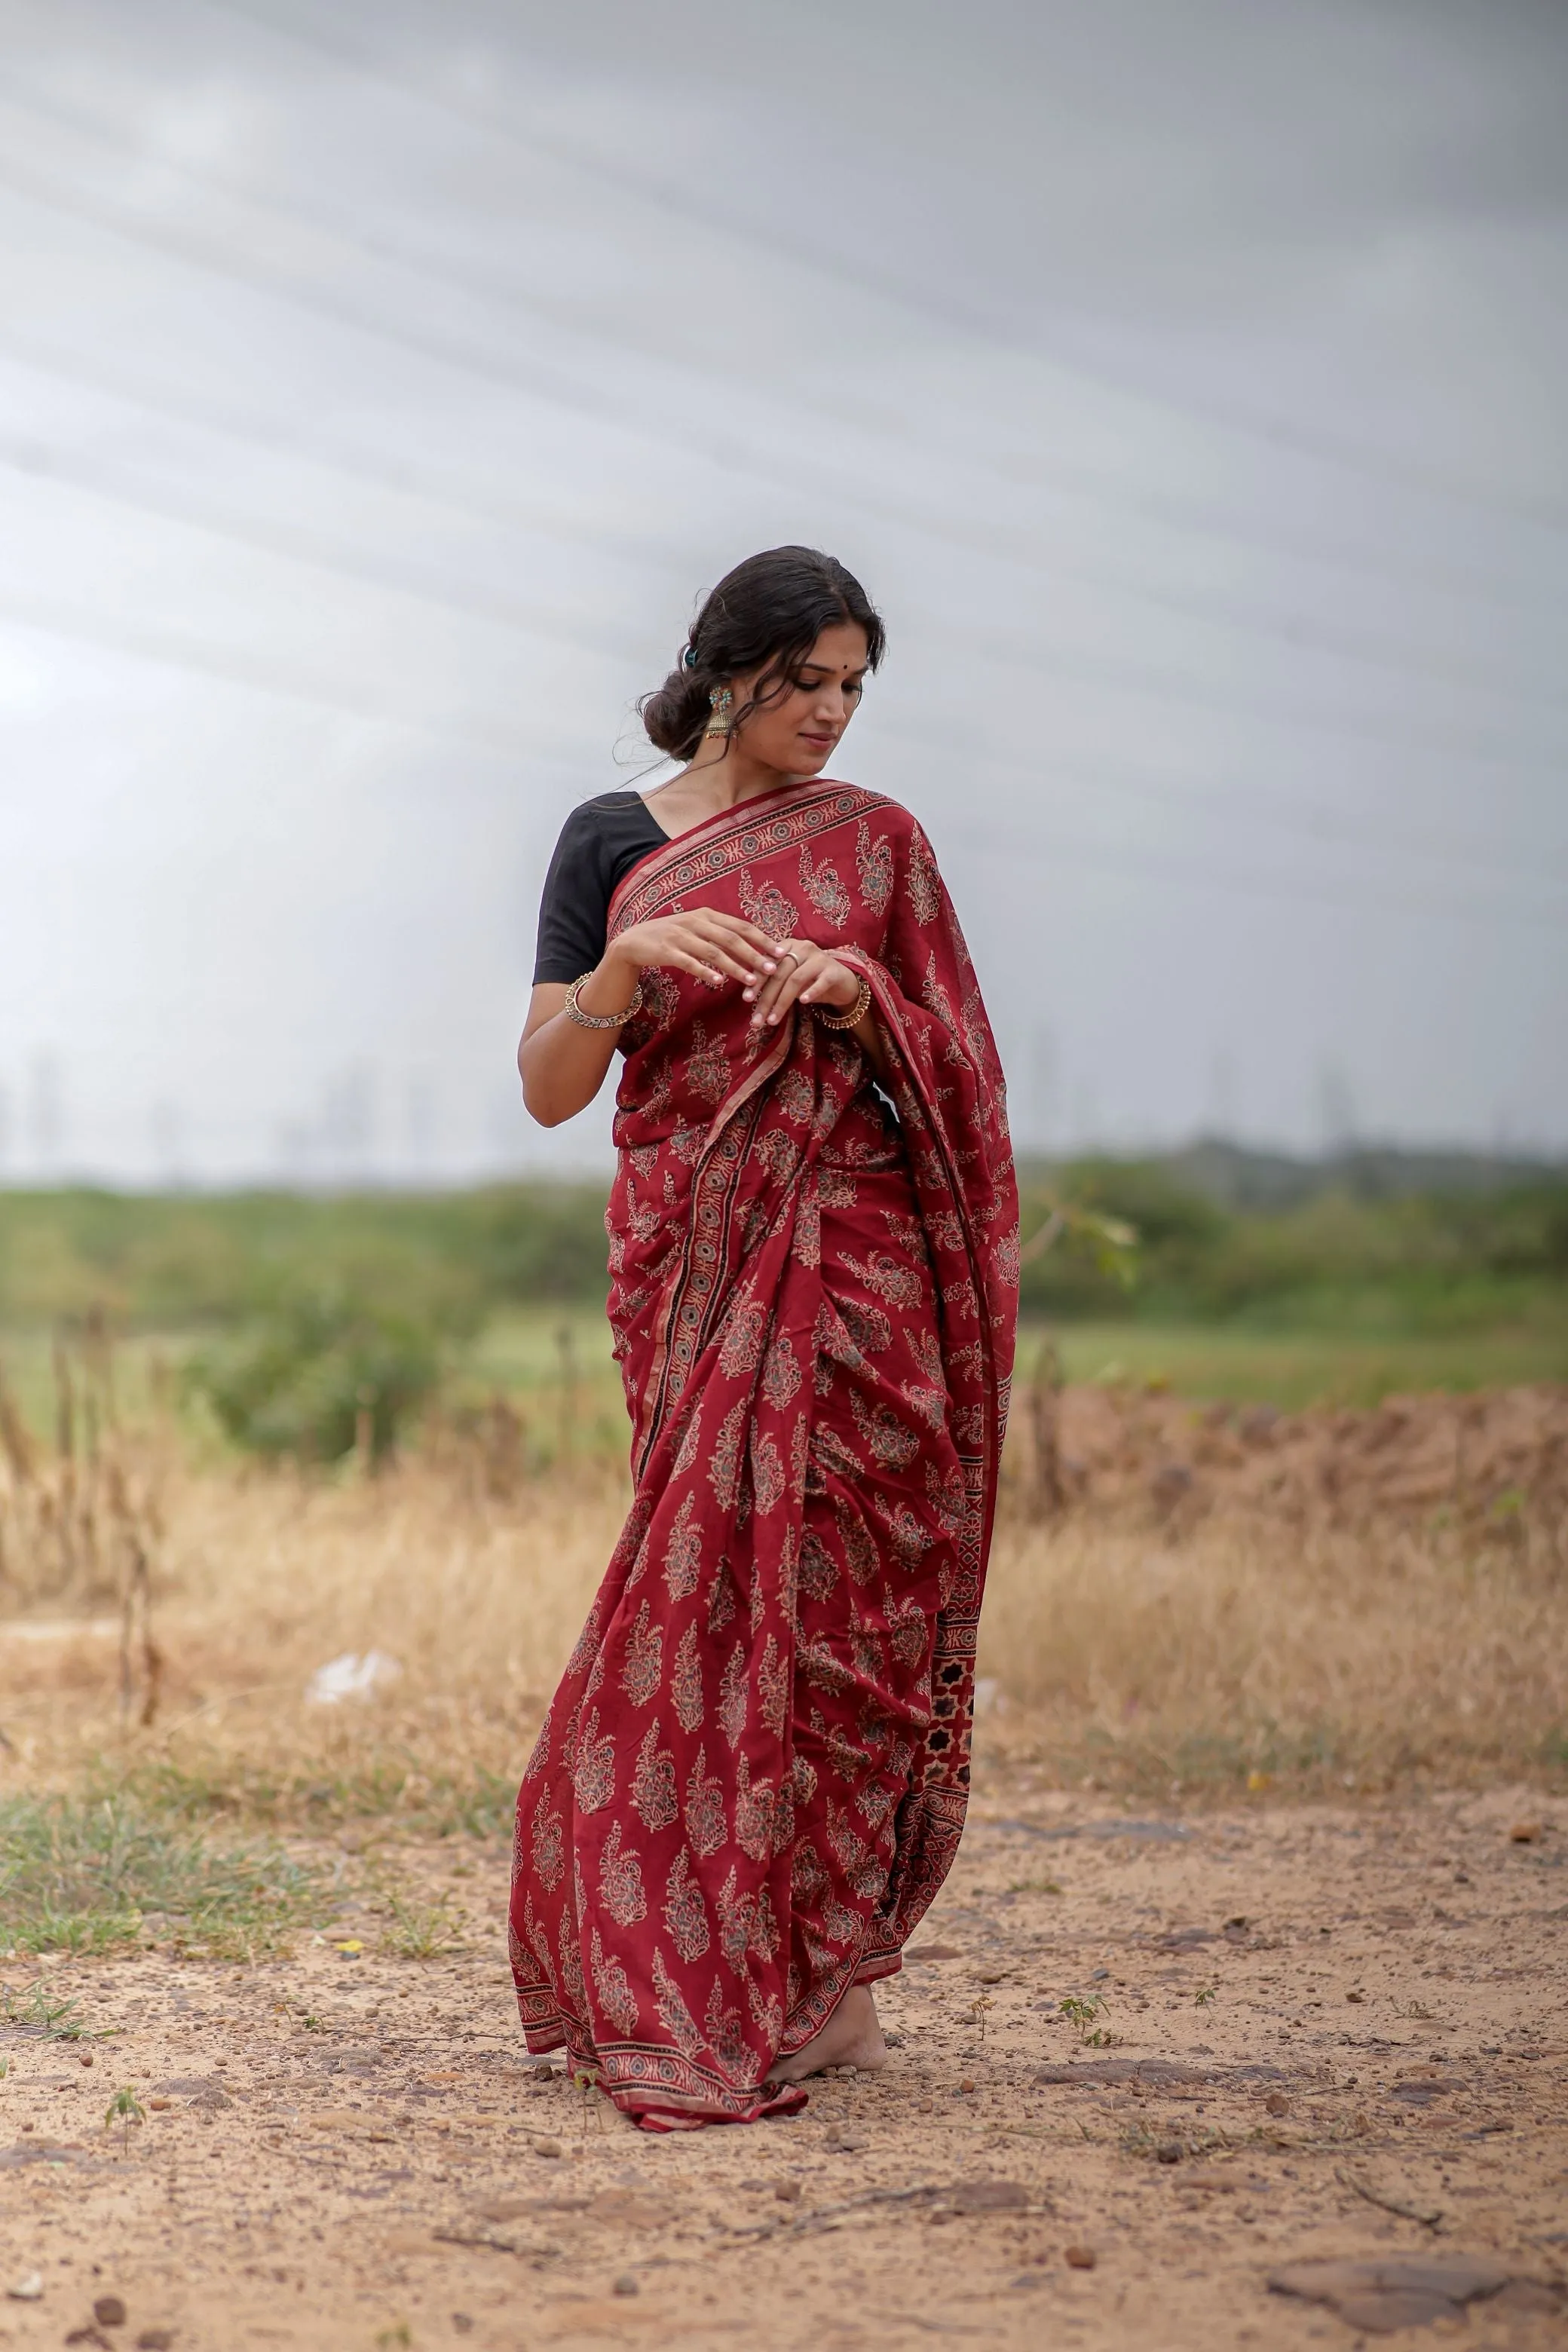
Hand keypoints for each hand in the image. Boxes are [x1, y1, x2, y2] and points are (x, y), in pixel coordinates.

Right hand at [595, 909, 780, 997]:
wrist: (633, 941)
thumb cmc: (670, 937)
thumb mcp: (696, 929)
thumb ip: (719, 934)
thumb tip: (750, 945)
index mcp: (707, 915)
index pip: (741, 926)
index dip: (762, 938)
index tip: (781, 951)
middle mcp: (695, 922)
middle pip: (731, 938)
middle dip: (754, 954)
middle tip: (773, 969)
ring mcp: (680, 935)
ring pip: (713, 951)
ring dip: (735, 967)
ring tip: (751, 981)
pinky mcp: (667, 950)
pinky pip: (690, 962)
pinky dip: (705, 971)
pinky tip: (718, 982)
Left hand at [744, 937, 861, 1038]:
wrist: (842, 982)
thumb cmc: (810, 980)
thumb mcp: (789, 977)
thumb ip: (772, 980)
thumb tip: (748, 997)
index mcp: (788, 945)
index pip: (768, 963)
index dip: (756, 981)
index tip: (746, 1000)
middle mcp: (803, 947)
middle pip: (780, 973)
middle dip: (766, 998)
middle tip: (757, 1019)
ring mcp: (819, 958)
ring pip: (796, 980)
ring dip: (782, 1002)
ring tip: (772, 1020)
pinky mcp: (834, 971)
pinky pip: (820, 982)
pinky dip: (811, 992)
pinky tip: (803, 1003)